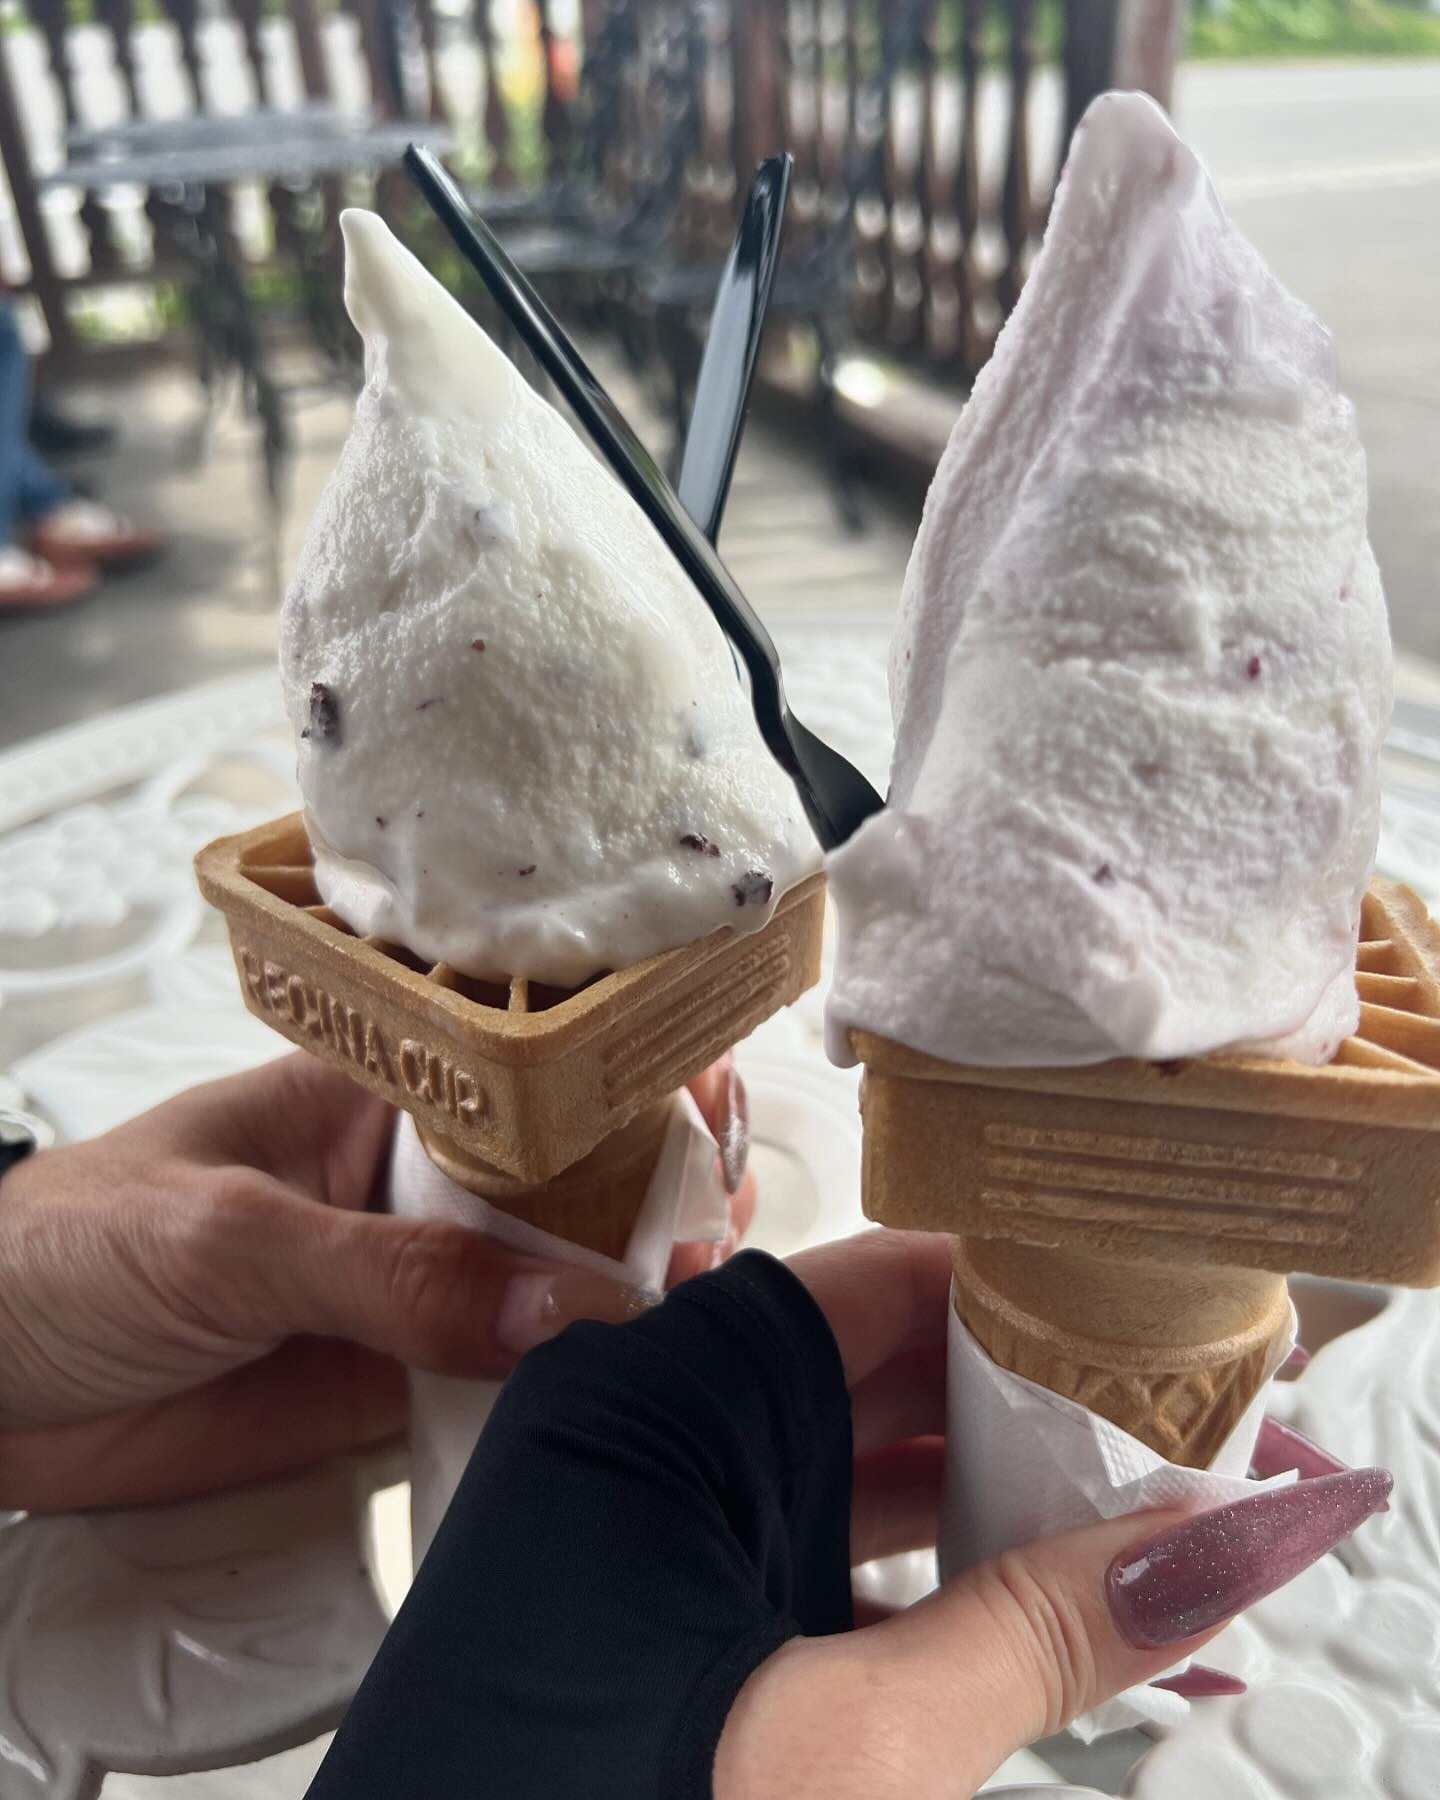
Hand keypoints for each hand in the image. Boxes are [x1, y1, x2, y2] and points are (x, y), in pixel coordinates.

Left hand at [0, 1052, 750, 1512]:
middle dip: (655, 1192)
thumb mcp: (229, 1239)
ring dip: (628, 1293)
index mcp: (376, 1095)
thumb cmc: (56, 1251)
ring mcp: (410, 1284)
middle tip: (719, 1228)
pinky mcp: (393, 1378)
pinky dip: (567, 1387)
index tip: (704, 1115)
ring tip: (697, 1303)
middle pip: (569, 1178)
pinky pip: (506, 1380)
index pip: (528, 1073)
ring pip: (553, 1280)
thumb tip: (554, 1304)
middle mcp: (409, 1184)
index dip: (625, 1083)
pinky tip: (621, 1387)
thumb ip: (391, 1273)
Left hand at [714, 1231, 1390, 1797]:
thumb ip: (1032, 1640)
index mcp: (665, 1415)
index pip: (877, 1282)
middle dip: (1038, 1406)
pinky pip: (818, 1569)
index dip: (1027, 1291)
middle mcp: (653, 1448)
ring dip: (997, 1504)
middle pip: (879, 1375)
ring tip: (1145, 1523)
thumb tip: (1222, 1548)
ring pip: (857, 1477)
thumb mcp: (845, 1751)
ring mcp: (659, 1537)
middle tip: (1181, 1433)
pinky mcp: (675, 1623)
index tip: (1152, 1318)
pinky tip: (1042, 1629)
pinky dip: (927, 1596)